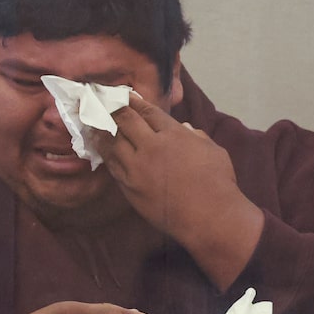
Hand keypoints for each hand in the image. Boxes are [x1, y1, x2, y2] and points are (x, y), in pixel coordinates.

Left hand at [94, 95, 263, 289]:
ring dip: (104, 131)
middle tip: (102, 102)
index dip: (134, 102)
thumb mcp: (213, 150)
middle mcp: (151, 147)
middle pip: (126, 122)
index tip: (125, 96)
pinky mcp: (130, 188)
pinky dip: (108, 156)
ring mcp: (138, 168)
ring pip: (114, 144)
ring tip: (95, 123)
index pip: (148, 112)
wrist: (209, 217)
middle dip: (113, 110)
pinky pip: (114, 167)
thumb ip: (196, 136)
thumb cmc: (218, 183)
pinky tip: (103, 151)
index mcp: (173, 134)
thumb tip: (185, 128)